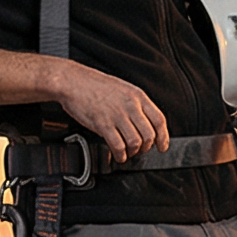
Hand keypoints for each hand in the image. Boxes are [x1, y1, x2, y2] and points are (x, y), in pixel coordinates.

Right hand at [53, 62, 169, 161]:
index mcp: (137, 96)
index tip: (162, 146)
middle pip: (149, 134)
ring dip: (133, 152)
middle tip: (140, 150)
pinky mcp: (102, 124)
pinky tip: (118, 155)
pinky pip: (118, 146)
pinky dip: (121, 155)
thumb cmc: (94, 84)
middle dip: (146, 147)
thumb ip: (135, 103)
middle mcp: (130, 105)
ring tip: (128, 153)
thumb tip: (144, 122)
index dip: (163, 137)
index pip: (159, 120)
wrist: (72, 81)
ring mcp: (117, 115)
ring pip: (135, 142)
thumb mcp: (123, 88)